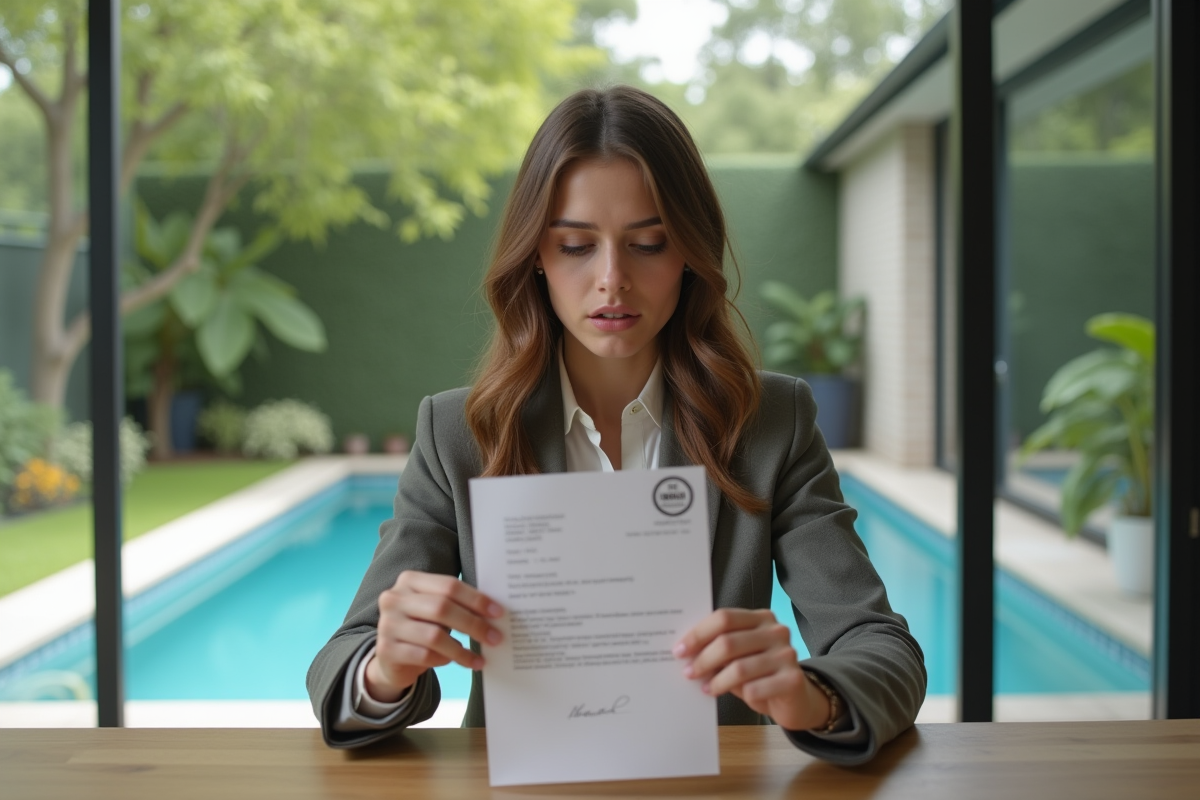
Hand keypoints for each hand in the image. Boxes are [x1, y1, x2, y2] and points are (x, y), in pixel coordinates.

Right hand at [364, 570, 504, 701]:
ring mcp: (387, 624)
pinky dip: (444, 659)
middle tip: (495, 637)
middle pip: (442, 608)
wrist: (392, 658)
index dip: (475, 599)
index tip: (498, 613)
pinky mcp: (386, 650)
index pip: (449, 585)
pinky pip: (424, 655)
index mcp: (410, 581)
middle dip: (473, 624)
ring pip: (434, 635)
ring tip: (479, 659)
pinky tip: (456, 662)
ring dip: (462, 650)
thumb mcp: (435, 610)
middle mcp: (394, 598)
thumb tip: (495, 613)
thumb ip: (456, 605)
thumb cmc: (422, 628)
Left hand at [673, 608, 830, 730]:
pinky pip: (755, 688)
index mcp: (761, 618)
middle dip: (703, 659)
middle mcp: (776, 631)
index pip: (724, 618)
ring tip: (706, 688)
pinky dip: (737, 694)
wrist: (796, 700)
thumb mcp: (740, 657)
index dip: (698, 634)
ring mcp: (787, 654)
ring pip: (739, 668)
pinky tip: (728, 696)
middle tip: (689, 672)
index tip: (680, 650)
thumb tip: (687, 653)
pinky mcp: (793, 680)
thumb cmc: (761, 675)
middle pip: (729, 641)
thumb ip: (720, 650)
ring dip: (717, 681)